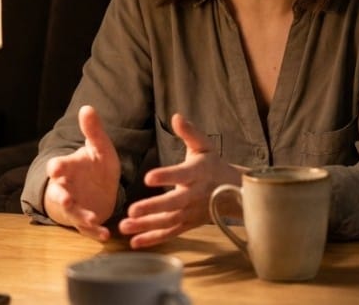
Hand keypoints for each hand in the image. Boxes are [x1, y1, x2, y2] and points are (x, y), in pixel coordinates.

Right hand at [43, 105, 120, 241]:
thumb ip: (93, 131)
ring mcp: (75, 206)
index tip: (56, 167)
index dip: (57, 167)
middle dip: (61, 195)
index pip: (57, 167)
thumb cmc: (95, 166)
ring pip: (73, 213)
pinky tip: (105, 234)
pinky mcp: (86, 220)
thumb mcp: (98, 148)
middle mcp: (66, 189)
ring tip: (89, 219)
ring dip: (79, 216)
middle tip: (64, 197)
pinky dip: (95, 232)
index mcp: (68, 169)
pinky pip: (88, 228)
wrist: (98, 188)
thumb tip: (87, 107)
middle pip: (59, 193)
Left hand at [118, 112, 241, 247]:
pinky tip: (134, 242)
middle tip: (132, 210)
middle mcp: (194, 195)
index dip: (166, 176)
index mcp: (197, 173)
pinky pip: (170, 233)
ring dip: (146, 225)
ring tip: (124, 226)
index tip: (148, 177)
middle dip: (153, 208)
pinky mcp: (187, 224)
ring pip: (168, 221)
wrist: (233, 192)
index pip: (181, 174)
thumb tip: (176, 116)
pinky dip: (153, 239)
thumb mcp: (204, 146)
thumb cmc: (213, 165)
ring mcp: (190, 212)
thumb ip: (190, 133)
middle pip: (173, 203)